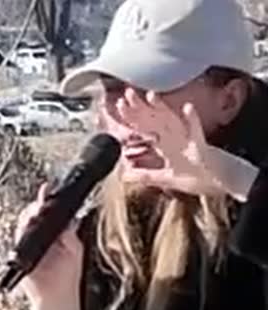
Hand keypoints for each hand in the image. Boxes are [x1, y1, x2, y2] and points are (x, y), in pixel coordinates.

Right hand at [13, 181, 83, 308]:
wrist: (56, 297)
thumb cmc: (66, 275)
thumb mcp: (74, 250)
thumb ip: (69, 234)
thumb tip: (66, 218)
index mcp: (52, 232)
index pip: (47, 212)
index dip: (46, 200)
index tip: (47, 188)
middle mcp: (38, 236)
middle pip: (31, 214)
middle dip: (35, 207)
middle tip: (40, 202)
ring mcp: (26, 245)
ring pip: (21, 225)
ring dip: (27, 218)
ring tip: (34, 214)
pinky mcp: (17, 256)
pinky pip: (16, 241)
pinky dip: (20, 234)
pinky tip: (27, 229)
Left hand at [110, 89, 255, 199]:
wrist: (222, 183)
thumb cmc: (198, 178)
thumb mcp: (166, 178)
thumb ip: (145, 175)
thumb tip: (123, 176)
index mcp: (168, 145)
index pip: (147, 128)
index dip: (133, 117)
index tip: (119, 106)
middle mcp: (176, 138)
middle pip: (155, 120)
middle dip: (141, 108)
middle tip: (127, 93)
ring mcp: (189, 141)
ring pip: (172, 121)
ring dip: (162, 109)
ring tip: (150, 96)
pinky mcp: (201, 147)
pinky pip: (196, 132)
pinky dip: (191, 120)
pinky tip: (187, 108)